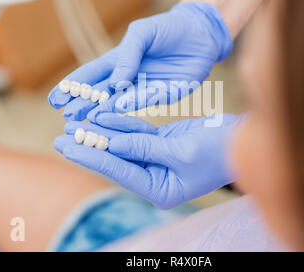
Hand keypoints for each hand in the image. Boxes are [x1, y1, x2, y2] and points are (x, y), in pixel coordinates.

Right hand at [48, 2, 232, 121]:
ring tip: (87, 118)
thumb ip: (127, 55)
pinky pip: (149, 100)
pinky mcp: (167, 94)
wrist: (200, 32)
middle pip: (102, 94)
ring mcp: (147, 88)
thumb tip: (115, 83)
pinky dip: (133, 104)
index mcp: (120, 62)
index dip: (73, 87)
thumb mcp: (141, 33)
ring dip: (105, 110)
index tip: (55, 99)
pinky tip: (118, 108)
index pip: (92, 76)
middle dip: (85, 105)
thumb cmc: (167, 28)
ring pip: (122, 102)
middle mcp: (130, 78)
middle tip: (68, 116)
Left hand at [54, 113, 240, 208]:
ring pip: (122, 144)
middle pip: (115, 159)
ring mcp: (157, 159)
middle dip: (88, 146)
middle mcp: (155, 177)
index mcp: (160, 189)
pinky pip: (136, 133)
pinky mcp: (162, 143)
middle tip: (61, 136)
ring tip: (75, 122)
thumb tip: (111, 142)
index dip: (90, 156)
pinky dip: (120, 123)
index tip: (65, 145)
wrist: (243, 140)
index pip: (118, 169)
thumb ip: (145, 147)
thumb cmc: (220, 152)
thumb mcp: (182, 151)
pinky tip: (102, 115)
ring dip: (101, 132)